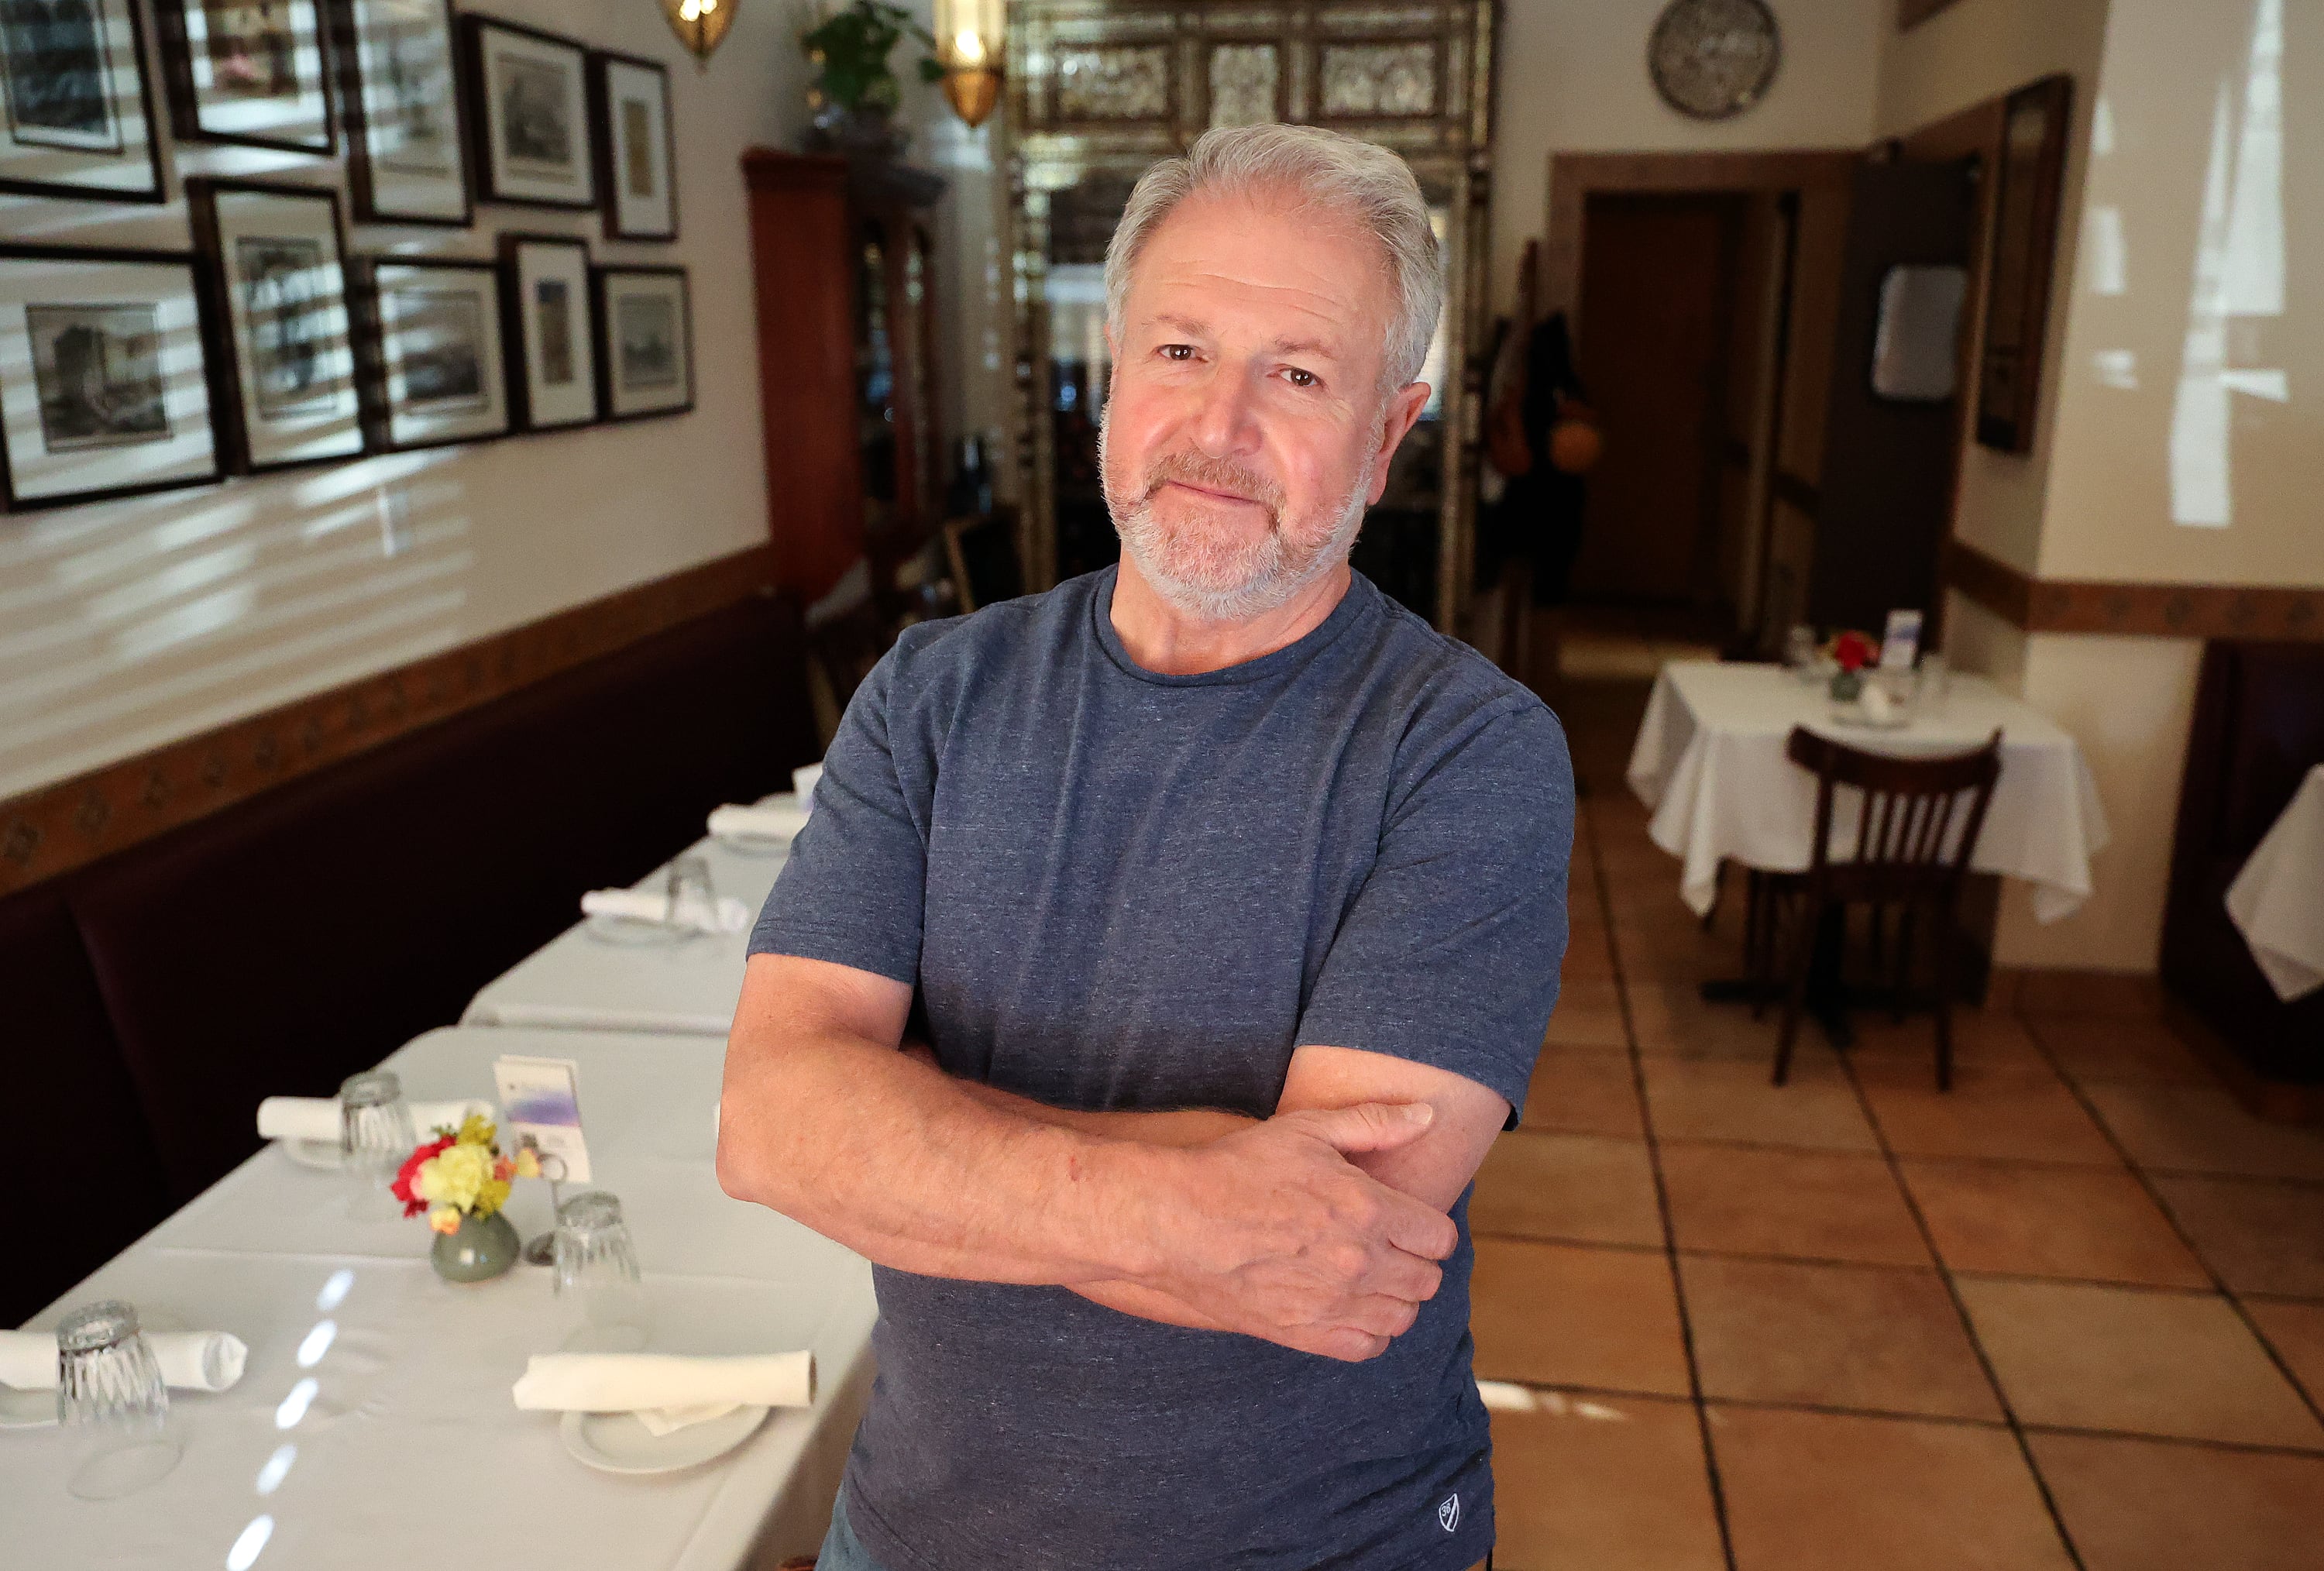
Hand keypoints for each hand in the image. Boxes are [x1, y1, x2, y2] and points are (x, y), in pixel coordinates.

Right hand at [1139, 1103, 1458, 1361]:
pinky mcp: (1303, 1333)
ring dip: (1396, 1299)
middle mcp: (1359, 1261)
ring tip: (1371, 1279)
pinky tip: (1351, 1308)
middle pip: (1426, 1281)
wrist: (1175, 1220)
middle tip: (1388, 1248)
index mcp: (1367, 1208)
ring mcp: (1332, 1302)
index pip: (1439, 1238)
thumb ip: (1374, 1123)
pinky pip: (1367, 1347)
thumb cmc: (1239, 1168)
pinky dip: (1370, 1332)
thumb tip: (1427, 1114)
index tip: (1406, 1222)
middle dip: (1416, 1263)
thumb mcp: (1307, 1129)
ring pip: (1402, 1318)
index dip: (1428, 1229)